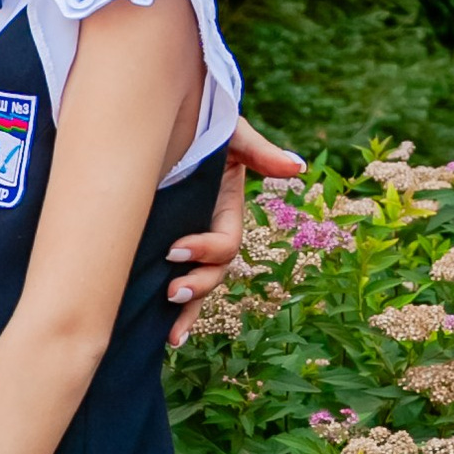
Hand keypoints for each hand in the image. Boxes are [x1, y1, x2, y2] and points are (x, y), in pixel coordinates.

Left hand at [166, 114, 305, 348]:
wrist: (163, 118)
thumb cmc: (202, 122)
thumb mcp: (231, 134)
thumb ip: (260, 152)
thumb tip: (298, 168)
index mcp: (225, 211)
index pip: (225, 243)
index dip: (205, 251)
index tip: (174, 250)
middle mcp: (208, 231)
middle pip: (214, 274)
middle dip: (197, 288)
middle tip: (171, 293)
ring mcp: (185, 240)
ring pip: (195, 286)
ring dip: (186, 310)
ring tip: (168, 332)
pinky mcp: (158, 245)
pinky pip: (167, 281)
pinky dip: (164, 311)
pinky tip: (156, 335)